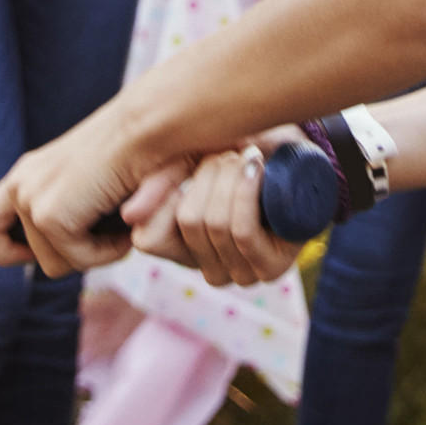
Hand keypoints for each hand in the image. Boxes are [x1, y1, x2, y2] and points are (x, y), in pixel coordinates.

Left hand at [0, 103, 151, 275]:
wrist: (147, 126)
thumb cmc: (135, 152)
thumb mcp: (90, 183)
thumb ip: (72, 209)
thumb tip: (63, 245)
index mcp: (28, 173)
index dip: (5, 248)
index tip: (38, 252)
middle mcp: (21, 181)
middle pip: (5, 254)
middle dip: (53, 257)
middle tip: (93, 240)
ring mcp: (31, 198)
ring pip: (52, 264)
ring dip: (91, 254)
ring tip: (119, 223)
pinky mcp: (50, 216)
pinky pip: (77, 260)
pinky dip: (107, 252)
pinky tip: (125, 225)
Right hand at [127, 137, 304, 286]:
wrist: (297, 151)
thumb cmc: (241, 153)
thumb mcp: (193, 158)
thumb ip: (159, 183)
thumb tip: (128, 217)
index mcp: (182, 247)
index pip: (148, 239)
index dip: (164, 196)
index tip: (189, 165)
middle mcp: (207, 268)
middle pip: (188, 220)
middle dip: (207, 173)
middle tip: (226, 154)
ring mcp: (240, 273)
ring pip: (215, 224)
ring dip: (230, 176)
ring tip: (245, 157)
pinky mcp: (270, 268)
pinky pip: (242, 231)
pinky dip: (246, 190)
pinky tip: (255, 166)